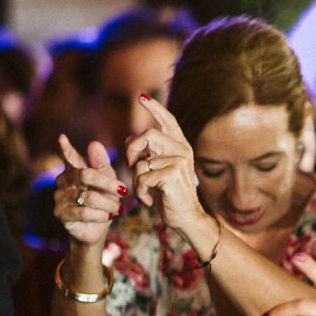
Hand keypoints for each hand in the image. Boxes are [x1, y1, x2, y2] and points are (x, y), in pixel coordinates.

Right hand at [54, 136, 125, 246]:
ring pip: (88, 197)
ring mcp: (60, 197)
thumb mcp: (109, 181)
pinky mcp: (61, 213)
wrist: (99, 229)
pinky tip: (107, 216)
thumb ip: (102, 164)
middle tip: (124, 191)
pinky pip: (84, 212)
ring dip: (108, 204)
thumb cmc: (104, 201)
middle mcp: (64, 181)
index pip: (70, 157)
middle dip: (107, 184)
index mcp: (75, 170)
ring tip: (118, 209)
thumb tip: (94, 144)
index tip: (62, 138)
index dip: (66, 149)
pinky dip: (100, 215)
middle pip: (85, 175)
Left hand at [122, 95, 210, 242]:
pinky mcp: (172, 175)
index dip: (155, 108)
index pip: (168, 121)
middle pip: (147, 135)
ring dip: (135, 179)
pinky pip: (142, 177)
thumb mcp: (156, 172)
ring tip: (144, 191)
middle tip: (131, 167)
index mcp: (180, 147)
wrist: (186, 219)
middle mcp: (182, 150)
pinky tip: (149, 201)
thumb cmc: (170, 196)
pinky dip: (140, 192)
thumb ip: (146, 155)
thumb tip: (128, 138)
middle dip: (132, 150)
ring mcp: (179, 162)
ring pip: (141, 161)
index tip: (141, 96)